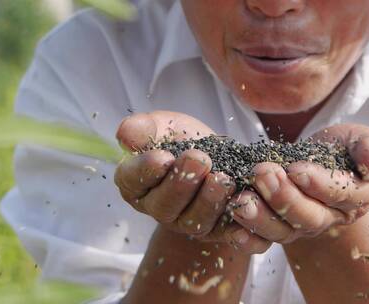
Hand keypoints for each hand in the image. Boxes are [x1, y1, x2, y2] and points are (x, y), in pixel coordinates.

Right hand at [114, 111, 270, 253]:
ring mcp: (188, 223)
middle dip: (182, 183)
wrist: (220, 156)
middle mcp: (159, 209)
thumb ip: (145, 128)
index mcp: (137, 183)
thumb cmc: (186, 139)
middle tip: (200, 159)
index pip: (133, 180)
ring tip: (223, 178)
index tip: (163, 157)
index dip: (146, 171)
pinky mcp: (217, 232)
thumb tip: (124, 135)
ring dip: (209, 201)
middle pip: (164, 206)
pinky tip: (244, 208)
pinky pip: (226, 235)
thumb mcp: (166, 126)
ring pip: (195, 222)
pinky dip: (236, 227)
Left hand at [230, 123, 368, 242]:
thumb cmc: (341, 148)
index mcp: (357, 197)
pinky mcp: (277, 227)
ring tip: (241, 200)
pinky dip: (246, 238)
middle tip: (262, 173)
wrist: (318, 161)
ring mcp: (301, 226)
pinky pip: (262, 241)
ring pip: (283, 231)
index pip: (340, 196)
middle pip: (308, 217)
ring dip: (260, 218)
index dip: (318, 184)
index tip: (296, 169)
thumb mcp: (360, 138)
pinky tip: (232, 228)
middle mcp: (330, 218)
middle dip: (284, 197)